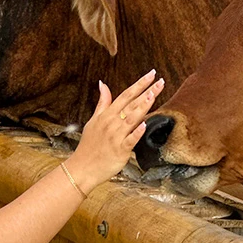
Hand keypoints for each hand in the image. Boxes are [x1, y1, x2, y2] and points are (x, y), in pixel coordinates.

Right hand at [65, 69, 164, 192]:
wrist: (82, 167)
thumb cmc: (89, 145)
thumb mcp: (94, 120)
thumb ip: (102, 102)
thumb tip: (103, 84)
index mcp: (107, 115)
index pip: (126, 95)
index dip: (139, 84)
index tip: (151, 74)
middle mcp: (112, 123)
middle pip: (132, 104)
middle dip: (147, 91)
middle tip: (160, 81)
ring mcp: (116, 136)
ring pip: (132, 118)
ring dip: (143, 106)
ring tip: (153, 95)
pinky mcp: (120, 150)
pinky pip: (130, 139)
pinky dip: (137, 132)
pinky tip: (144, 124)